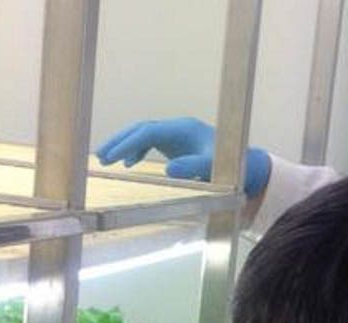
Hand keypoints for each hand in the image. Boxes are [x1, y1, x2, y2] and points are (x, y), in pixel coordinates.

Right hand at [95, 116, 272, 197]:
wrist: (247, 166)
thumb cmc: (232, 167)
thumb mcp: (214, 169)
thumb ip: (193, 167)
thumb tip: (168, 169)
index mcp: (184, 129)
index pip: (149, 131)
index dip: (129, 143)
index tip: (112, 157)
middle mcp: (178, 128)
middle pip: (142, 129)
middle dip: (119, 141)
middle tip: (100, 156)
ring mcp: (177, 135)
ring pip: (144, 135)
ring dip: (124, 145)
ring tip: (106, 160)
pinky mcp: (177, 144)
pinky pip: (151, 142)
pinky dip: (137, 151)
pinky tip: (128, 164)